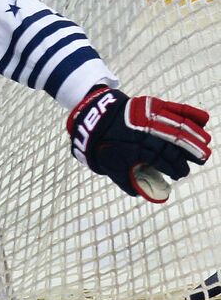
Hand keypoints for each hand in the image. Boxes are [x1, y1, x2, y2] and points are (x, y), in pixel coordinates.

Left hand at [68, 85, 210, 201]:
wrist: (95, 118)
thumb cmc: (104, 145)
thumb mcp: (110, 167)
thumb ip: (128, 182)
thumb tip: (143, 194)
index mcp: (138, 150)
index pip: (166, 162)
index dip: (176, 170)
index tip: (179, 175)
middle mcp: (148, 134)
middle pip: (176, 147)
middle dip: (189, 157)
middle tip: (197, 162)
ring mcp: (152, 118)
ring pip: (181, 129)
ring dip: (196, 139)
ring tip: (204, 148)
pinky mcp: (153, 105)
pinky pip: (176, 109)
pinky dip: (191, 114)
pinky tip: (204, 121)